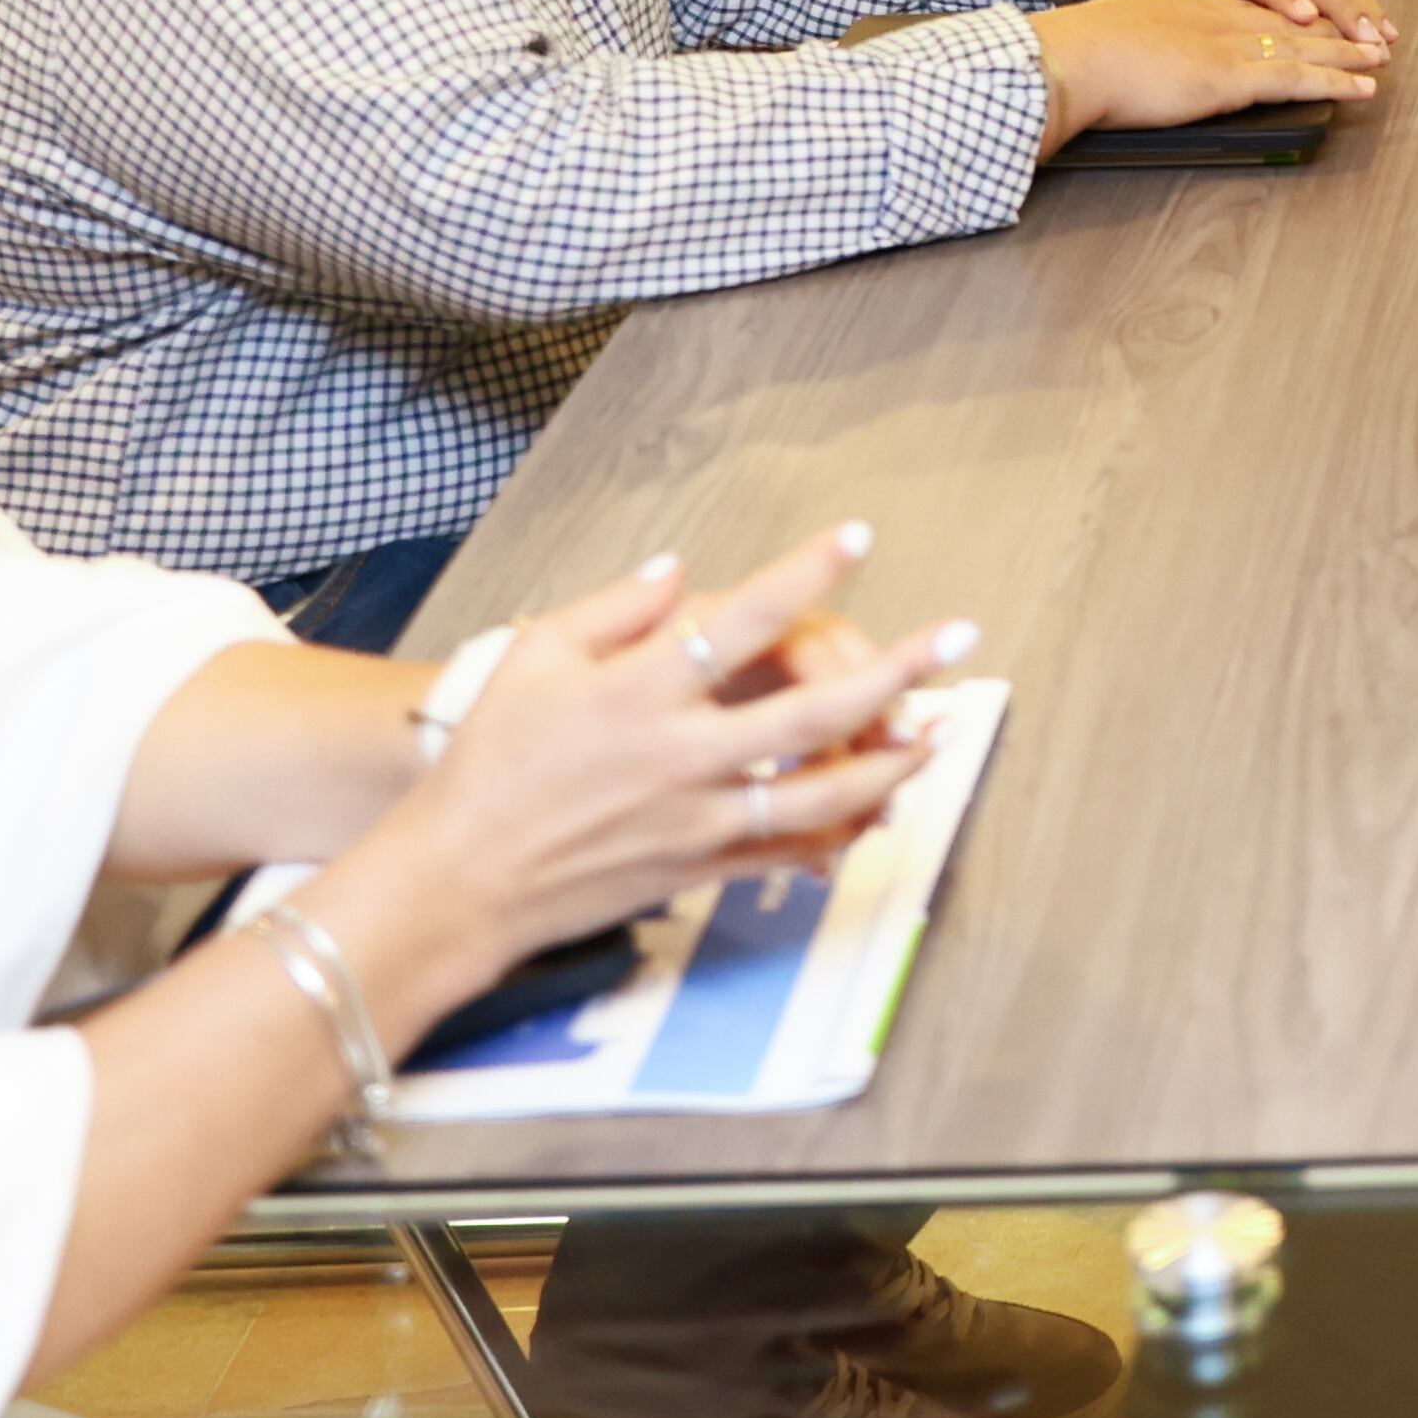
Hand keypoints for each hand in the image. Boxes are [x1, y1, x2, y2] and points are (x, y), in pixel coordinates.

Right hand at [357, 528, 975, 965]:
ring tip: (942, 728)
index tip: (857, 537)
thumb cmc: (489, 765)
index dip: (803, 575)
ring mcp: (696, 819)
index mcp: (636, 693)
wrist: (460, 880)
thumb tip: (680, 570)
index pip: (737, 620)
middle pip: (811, 712)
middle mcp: (678, 756)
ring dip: (893, 760)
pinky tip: (884, 803)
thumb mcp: (532, 661)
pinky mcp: (701, 867)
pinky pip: (791, 850)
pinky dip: (844, 828)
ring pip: (822, 793)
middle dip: (895, 672)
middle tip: (957, 637)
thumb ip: (611, 609)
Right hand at [1030, 0, 1385, 143]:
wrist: (1068, 59)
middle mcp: (1214, 17)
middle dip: (1331, 28)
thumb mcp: (1110, 44)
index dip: (1286, 15)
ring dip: (1347, 54)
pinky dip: (1337, 82)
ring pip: (1303, 46)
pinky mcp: (1231, 75)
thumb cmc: (1075, 57)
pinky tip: (1363, 87)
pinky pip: (1298, 77)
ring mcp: (1226, 44)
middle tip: (1366, 34)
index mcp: (1184, 7)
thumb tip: (1121, 72)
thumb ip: (1131, 55)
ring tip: (1379, 58)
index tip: (1312, 21)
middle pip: (1286, 20)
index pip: (1249, 7)